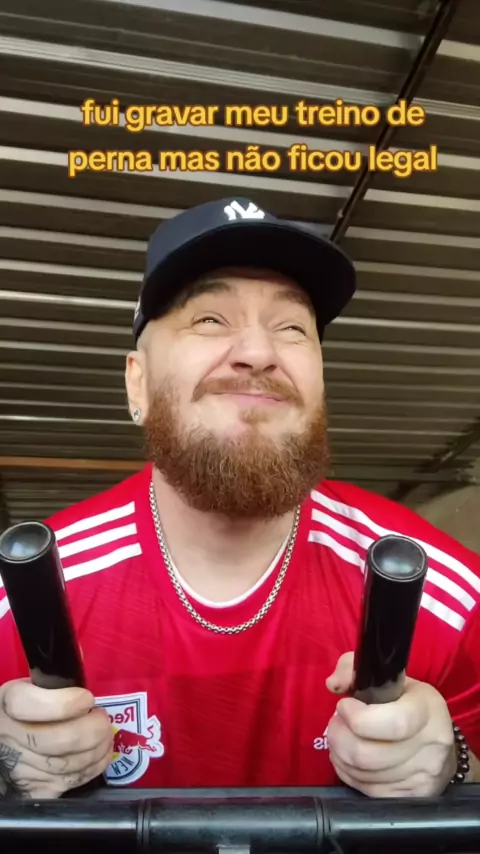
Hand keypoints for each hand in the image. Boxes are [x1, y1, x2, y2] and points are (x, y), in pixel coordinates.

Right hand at [0, 679, 113, 798]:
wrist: (6, 747)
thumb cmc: (25, 711)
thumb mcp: (31, 687)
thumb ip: (55, 676)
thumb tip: (80, 655)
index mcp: (7, 703)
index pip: (29, 705)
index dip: (65, 703)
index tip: (86, 698)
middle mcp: (8, 737)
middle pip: (56, 740)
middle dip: (92, 729)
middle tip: (102, 719)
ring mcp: (19, 769)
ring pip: (67, 765)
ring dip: (98, 750)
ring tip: (106, 736)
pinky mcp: (33, 792)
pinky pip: (69, 784)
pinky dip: (92, 769)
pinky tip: (99, 755)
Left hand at [325, 652, 456, 797]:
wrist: (439, 739)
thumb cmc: (408, 703)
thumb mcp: (388, 677)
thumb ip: (353, 669)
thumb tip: (333, 684)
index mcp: (427, 710)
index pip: (392, 724)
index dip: (358, 718)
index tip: (345, 706)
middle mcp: (431, 746)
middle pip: (367, 755)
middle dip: (339, 737)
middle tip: (336, 723)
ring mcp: (423, 776)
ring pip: (363, 775)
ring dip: (340, 755)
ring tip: (340, 738)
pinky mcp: (412, 796)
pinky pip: (367, 790)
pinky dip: (348, 773)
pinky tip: (348, 758)